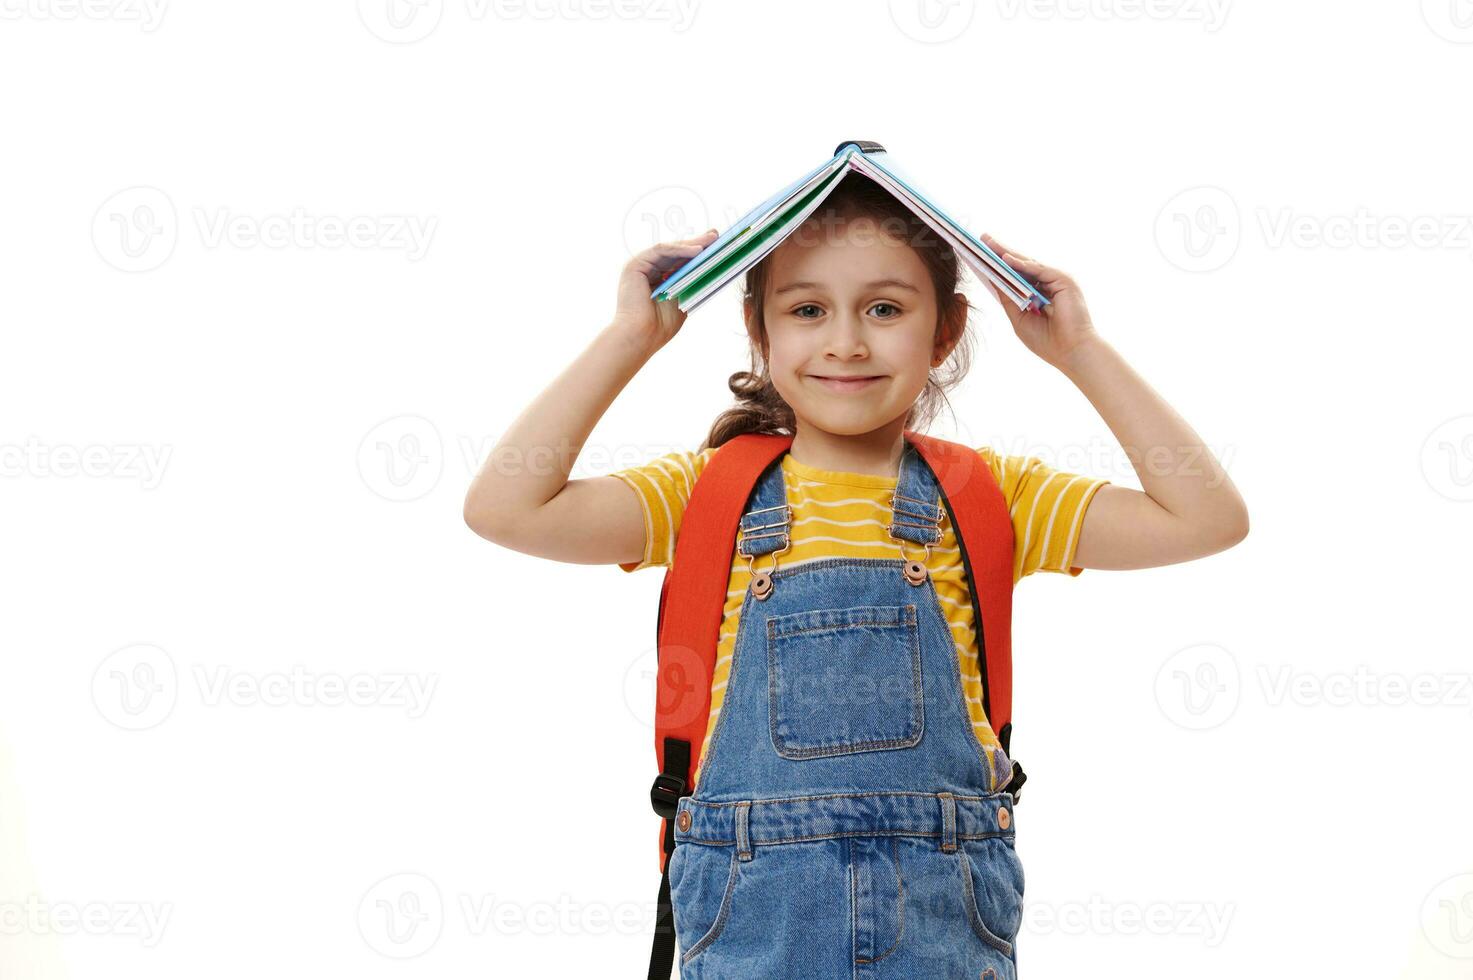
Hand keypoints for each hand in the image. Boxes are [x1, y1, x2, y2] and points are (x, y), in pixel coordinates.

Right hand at [610, 229, 719, 351]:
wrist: (641, 337)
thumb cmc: (660, 326)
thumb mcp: (682, 300)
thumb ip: (691, 283)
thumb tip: (711, 269)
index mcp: (657, 281)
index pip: (679, 263)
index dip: (697, 254)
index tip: (717, 247)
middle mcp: (647, 272)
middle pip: (675, 253)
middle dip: (697, 244)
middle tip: (716, 236)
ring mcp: (640, 267)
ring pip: (669, 250)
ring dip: (691, 244)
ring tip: (711, 240)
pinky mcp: (635, 264)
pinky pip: (661, 250)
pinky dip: (679, 249)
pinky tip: (697, 250)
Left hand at [980, 232, 1099, 368]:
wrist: (1072, 352)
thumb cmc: (1048, 341)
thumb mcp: (1020, 318)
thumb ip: (1008, 298)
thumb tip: (993, 280)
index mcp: (1039, 295)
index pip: (1016, 276)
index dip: (999, 266)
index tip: (981, 255)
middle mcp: (1048, 285)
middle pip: (1021, 265)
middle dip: (1001, 252)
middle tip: (983, 239)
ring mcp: (1056, 281)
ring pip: (1028, 263)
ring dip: (1008, 253)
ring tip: (989, 244)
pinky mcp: (1064, 280)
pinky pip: (1039, 269)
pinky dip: (1022, 264)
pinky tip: (1006, 259)